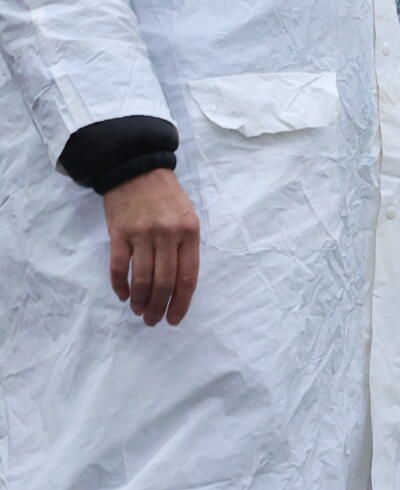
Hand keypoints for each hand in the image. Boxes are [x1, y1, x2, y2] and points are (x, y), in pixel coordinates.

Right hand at [103, 169, 199, 326]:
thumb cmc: (166, 196)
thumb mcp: (187, 216)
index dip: (181, 302)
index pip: (188, 276)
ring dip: (141, 300)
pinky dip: (120, 285)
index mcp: (190, 232)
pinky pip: (119, 267)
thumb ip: (186, 246)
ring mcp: (142, 234)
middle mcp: (168, 235)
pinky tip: (123, 295)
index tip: (175, 319)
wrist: (136, 169)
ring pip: (142, 278)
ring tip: (139, 312)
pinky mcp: (119, 234)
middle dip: (160, 307)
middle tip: (153, 321)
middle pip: (165, 282)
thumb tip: (180, 282)